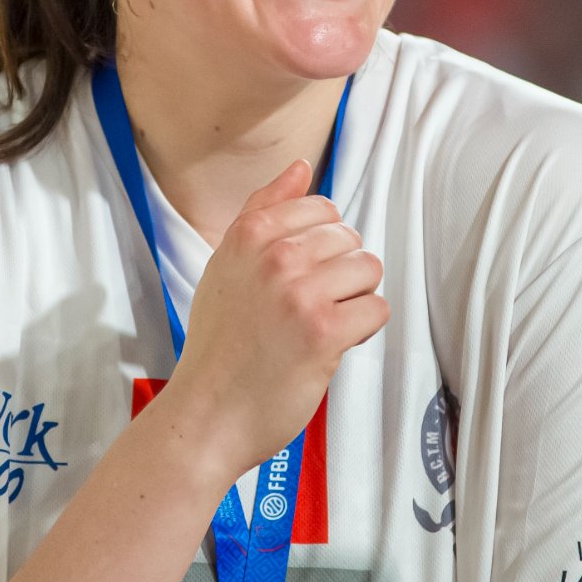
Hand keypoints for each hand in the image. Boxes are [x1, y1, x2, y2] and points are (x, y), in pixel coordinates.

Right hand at [167, 162, 388, 475]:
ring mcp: (301, 293)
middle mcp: (275, 257)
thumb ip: (263, 211)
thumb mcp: (226, 265)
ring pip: (367, 270)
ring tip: (322, 324)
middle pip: (349, 238)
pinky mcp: (325, 332)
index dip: (322, 244)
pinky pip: (376, 309)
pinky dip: (362, 329)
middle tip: (309, 307)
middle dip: (340, 272)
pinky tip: (332, 344)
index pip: (321, 209)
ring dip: (354, 299)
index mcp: (248, 235)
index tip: (303, 274)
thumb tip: (300, 167)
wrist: (206, 414)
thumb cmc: (218, 345)